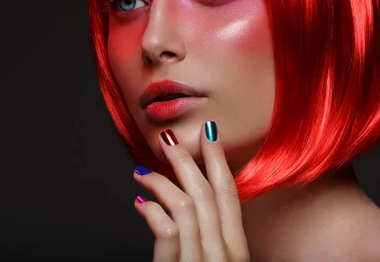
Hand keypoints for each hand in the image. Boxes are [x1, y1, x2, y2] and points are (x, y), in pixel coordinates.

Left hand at [133, 121, 250, 261]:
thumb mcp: (215, 261)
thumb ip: (210, 237)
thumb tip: (194, 205)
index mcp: (237, 250)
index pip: (229, 194)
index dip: (218, 159)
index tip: (209, 130)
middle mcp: (223, 255)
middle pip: (206, 194)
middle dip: (186, 159)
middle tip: (167, 138)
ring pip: (186, 206)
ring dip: (160, 182)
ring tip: (141, 173)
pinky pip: (167, 231)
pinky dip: (152, 212)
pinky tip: (141, 203)